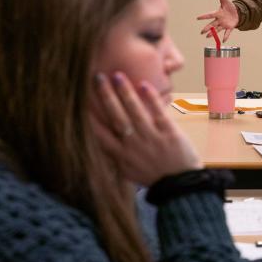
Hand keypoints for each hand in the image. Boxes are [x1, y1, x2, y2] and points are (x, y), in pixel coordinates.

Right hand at [92, 71, 201, 185]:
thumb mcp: (129, 171)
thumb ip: (115, 154)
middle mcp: (133, 145)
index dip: (89, 115)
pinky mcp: (169, 133)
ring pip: (135, 112)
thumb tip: (100, 140)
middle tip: (97, 77)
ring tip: (117, 75)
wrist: (181, 186)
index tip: (80, 99)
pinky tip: (143, 84)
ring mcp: (151, 138)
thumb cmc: (154, 176)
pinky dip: (151, 99)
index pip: (100, 133)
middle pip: (115, 117)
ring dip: (125, 93)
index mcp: (121, 155)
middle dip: (105, 96)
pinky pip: (158, 113)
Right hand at [196, 0, 237, 41]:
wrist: (237, 13)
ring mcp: (224, 24)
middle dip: (207, 28)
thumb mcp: (225, 0)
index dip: (204, 16)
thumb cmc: (229, 7)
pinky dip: (225, 36)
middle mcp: (219, 20)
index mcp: (218, 13)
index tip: (197, 18)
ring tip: (207, 37)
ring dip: (213, 33)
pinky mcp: (229, 27)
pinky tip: (223, 41)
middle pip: (212, 24)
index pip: (210, 15)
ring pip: (217, 29)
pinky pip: (227, 32)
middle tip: (201, 32)